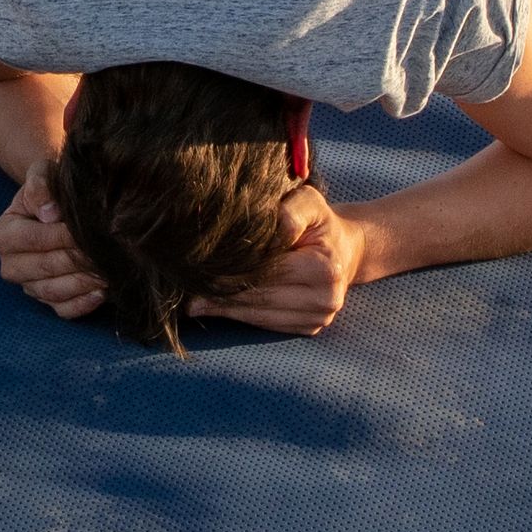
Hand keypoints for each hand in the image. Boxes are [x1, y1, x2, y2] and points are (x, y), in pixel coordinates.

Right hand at [0, 174, 101, 320]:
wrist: (61, 206)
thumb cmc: (51, 188)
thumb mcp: (42, 174)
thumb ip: (40, 185)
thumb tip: (49, 213)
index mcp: (2, 235)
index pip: (33, 239)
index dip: (61, 236)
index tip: (88, 231)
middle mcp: (10, 265)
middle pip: (44, 268)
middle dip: (76, 260)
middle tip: (107, 252)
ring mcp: (28, 286)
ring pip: (54, 292)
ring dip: (82, 283)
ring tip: (108, 270)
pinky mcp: (47, 301)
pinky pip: (63, 310)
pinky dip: (83, 304)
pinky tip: (102, 291)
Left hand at [190, 194, 361, 342]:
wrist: (345, 250)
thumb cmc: (319, 222)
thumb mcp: (308, 202)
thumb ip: (288, 212)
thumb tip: (265, 230)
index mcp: (324, 268)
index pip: (268, 272)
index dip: (232, 270)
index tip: (200, 269)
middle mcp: (325, 299)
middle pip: (260, 298)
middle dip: (221, 295)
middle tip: (186, 291)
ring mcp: (319, 319)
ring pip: (260, 317)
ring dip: (225, 310)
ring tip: (193, 303)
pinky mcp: (310, 328)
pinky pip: (268, 325)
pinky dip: (241, 316)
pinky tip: (216, 308)